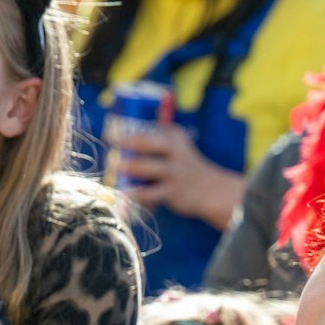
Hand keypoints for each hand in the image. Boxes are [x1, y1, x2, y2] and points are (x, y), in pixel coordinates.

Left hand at [117, 124, 244, 228]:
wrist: (213, 190)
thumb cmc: (187, 166)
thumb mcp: (180, 146)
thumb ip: (158, 137)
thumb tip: (122, 135)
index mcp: (175, 139)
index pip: (150, 130)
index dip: (128, 130)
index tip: (111, 132)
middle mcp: (175, 153)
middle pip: (149, 143)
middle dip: (128, 142)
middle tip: (112, 144)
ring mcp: (173, 173)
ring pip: (147, 168)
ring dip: (129, 167)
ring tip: (114, 166)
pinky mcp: (171, 193)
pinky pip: (149, 193)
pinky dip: (135, 193)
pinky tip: (124, 193)